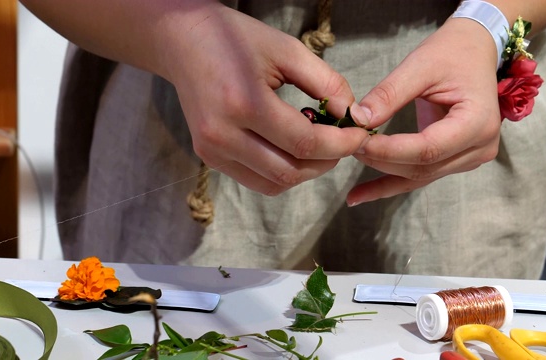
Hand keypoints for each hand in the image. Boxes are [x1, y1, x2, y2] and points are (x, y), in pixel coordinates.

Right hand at [163, 3, 369, 194]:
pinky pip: (256, 181)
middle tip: (343, 142)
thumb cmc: (237, 40)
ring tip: (320, 147)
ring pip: (274, 183)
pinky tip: (293, 150)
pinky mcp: (208, 157)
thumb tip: (353, 116)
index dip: (341, 145)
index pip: (304, 143)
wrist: (183, 42)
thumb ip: (326, 83)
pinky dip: (282, 173)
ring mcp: (212, 151)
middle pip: (290, 171)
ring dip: (305, 172)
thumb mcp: (288, 50)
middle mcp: (223, 135)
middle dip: (327, 162)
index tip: (361, 135)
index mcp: (243, 103)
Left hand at [347, 18, 501, 205]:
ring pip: (419, 176)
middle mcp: (480, 148)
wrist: (475, 52)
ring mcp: (470, 158)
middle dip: (381, 159)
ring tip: (349, 161)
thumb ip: (389, 94)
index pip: (427, 148)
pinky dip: (389, 183)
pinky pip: (420, 176)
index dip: (389, 150)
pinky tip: (359, 195)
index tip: (356, 141)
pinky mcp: (456, 160)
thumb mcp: (419, 65)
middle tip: (346, 144)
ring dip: (381, 173)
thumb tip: (358, 120)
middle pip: (421, 166)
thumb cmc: (452, 53)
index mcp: (477, 123)